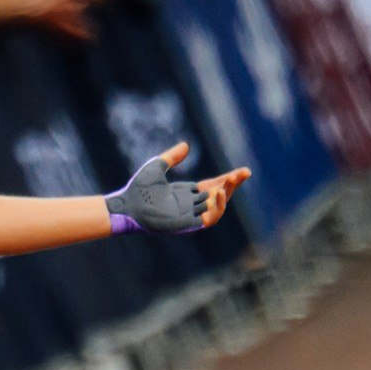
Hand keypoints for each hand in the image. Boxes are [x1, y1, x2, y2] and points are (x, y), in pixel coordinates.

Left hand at [103, 143, 250, 234]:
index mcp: (187, 193)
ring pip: (216, 210)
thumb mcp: (157, 166)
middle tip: (242, 174)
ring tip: (227, 184)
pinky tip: (217, 195)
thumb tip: (186, 145)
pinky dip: (215, 210)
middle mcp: (190, 205)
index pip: (214, 186)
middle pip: (220, 196)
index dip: (230, 180)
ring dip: (225, 198)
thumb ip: (172, 157)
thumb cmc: (138, 189)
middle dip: (232, 186)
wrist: (126, 204)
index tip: (244, 172)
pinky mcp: (185, 224)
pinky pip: (206, 220)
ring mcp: (188, 215)